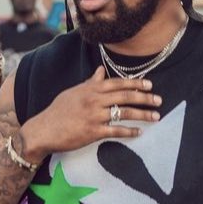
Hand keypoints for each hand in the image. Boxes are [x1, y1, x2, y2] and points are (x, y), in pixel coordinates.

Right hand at [19, 66, 161, 163]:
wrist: (44, 130)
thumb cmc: (58, 111)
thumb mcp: (74, 92)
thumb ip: (90, 82)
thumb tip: (100, 71)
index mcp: (90, 89)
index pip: (118, 83)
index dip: (136, 83)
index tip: (149, 85)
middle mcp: (94, 100)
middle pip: (125, 96)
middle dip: (145, 98)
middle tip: (158, 100)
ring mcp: (94, 116)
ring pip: (124, 113)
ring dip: (142, 114)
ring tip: (155, 117)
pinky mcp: (93, 132)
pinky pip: (116, 131)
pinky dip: (129, 132)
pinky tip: (139, 132)